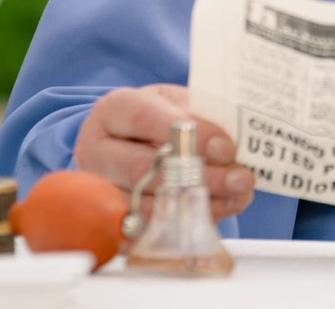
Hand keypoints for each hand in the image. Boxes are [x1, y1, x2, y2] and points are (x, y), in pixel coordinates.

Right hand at [74, 83, 254, 219]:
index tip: (226, 146)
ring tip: (236, 195)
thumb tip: (228, 148)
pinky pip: (149, 231)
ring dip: (198, 203)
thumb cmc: (162, 118)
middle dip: (198, 176)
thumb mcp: (180, 103)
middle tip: (239, 177)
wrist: (136, 143)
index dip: (188, 134)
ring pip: (145, 206)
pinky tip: (217, 210)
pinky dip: (188, 221)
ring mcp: (99, 193)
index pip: (143, 119)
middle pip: (141, 170)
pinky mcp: (111, 224)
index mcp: (112, 110)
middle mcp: (95, 152)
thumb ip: (201, 117)